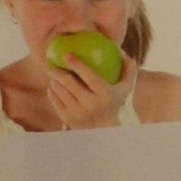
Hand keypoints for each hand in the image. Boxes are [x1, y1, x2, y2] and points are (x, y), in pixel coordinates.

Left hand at [0, 49, 126, 132]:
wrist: (104, 130)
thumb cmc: (114, 102)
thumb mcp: (126, 87)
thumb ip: (128, 68)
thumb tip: (120, 50)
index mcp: (104, 94)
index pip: (89, 76)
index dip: (76, 64)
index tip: (66, 55)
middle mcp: (90, 104)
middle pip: (69, 83)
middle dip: (57, 71)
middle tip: (52, 64)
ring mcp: (77, 112)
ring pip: (59, 90)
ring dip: (54, 80)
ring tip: (53, 73)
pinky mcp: (67, 119)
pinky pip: (55, 100)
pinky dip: (52, 91)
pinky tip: (52, 86)